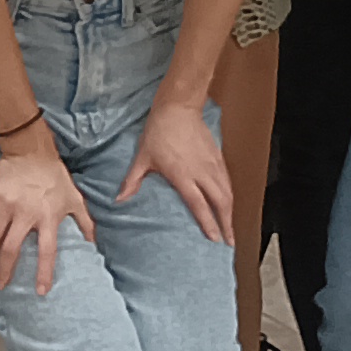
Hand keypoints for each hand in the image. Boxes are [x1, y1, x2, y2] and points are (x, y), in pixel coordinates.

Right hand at [0, 147, 97, 294]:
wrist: (31, 150)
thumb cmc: (54, 176)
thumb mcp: (74, 199)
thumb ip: (85, 222)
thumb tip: (94, 244)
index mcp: (48, 217)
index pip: (47, 252)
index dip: (44, 273)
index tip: (40, 291)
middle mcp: (26, 213)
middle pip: (11, 249)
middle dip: (4, 271)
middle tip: (1, 284)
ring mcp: (7, 204)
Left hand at [118, 95, 234, 242]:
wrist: (178, 108)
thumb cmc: (158, 132)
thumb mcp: (142, 157)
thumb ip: (132, 181)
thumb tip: (118, 199)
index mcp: (183, 175)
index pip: (199, 205)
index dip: (208, 223)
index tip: (214, 239)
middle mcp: (202, 172)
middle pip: (221, 202)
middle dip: (226, 223)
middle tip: (229, 242)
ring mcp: (212, 164)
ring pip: (227, 192)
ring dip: (231, 211)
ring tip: (231, 227)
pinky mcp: (218, 156)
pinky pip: (227, 180)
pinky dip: (230, 195)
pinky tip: (228, 202)